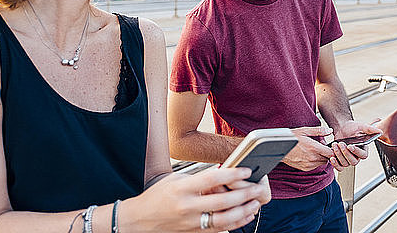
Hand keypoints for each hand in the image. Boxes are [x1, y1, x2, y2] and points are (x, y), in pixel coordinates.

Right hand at [128, 167, 267, 231]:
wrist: (139, 220)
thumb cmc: (157, 196)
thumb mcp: (174, 180)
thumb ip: (197, 178)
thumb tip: (223, 174)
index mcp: (182, 189)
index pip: (211, 179)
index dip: (231, 173)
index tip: (246, 169)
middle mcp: (187, 207)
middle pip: (222, 201)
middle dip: (244, 194)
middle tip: (258, 187)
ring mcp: (191, 223)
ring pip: (224, 219)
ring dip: (243, 211)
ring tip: (255, 203)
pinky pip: (219, 229)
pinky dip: (235, 223)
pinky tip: (245, 216)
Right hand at [283, 126, 334, 170]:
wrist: (278, 148)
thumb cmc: (291, 138)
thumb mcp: (305, 131)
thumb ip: (319, 131)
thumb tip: (330, 131)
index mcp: (313, 148)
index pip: (331, 153)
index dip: (333, 150)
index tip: (331, 145)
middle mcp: (312, 158)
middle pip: (328, 158)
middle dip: (327, 152)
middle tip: (321, 145)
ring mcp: (308, 165)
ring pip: (322, 162)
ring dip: (322, 157)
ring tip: (314, 149)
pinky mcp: (305, 168)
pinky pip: (316, 165)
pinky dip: (316, 160)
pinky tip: (309, 154)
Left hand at [330, 119, 382, 170]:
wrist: (342, 127)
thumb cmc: (353, 127)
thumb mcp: (362, 126)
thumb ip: (370, 129)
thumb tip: (380, 132)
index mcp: (363, 150)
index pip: (363, 155)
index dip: (356, 152)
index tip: (350, 145)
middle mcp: (356, 157)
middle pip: (353, 161)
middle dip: (346, 153)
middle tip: (341, 143)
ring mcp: (348, 160)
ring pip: (345, 163)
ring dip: (339, 155)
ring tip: (335, 144)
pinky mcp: (340, 161)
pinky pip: (339, 167)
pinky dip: (335, 164)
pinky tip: (332, 157)